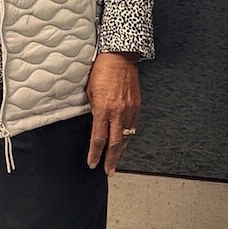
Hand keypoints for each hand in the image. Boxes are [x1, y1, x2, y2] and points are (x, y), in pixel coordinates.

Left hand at [86, 52, 140, 175]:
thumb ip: (94, 108)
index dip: (95, 153)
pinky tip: (124, 141)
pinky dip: (128, 136)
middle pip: (116, 143)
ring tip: (116, 160)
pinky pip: (133, 126)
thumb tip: (95, 121)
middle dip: (112, 159)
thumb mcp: (90, 91)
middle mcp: (118, 113)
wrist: (120, 57)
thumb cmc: (101, 71)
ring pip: (127, 136)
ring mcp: (130, 110)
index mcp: (104, 109)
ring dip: (121, 150)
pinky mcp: (137, 106)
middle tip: (109, 171)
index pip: (99, 138)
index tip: (92, 164)